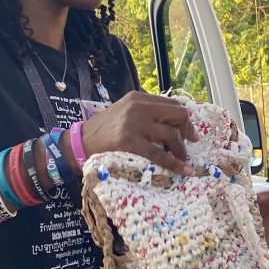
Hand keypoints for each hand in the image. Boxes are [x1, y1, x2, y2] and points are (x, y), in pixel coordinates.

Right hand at [79, 92, 197, 174]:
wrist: (78, 143)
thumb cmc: (104, 131)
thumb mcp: (125, 112)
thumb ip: (146, 113)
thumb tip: (175, 123)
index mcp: (137, 98)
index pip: (172, 104)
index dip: (184, 120)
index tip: (189, 133)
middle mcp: (138, 107)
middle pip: (178, 115)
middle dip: (187, 131)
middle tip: (188, 145)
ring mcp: (134, 124)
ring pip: (172, 135)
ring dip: (181, 150)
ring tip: (181, 160)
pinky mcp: (130, 142)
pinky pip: (161, 154)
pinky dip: (175, 164)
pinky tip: (184, 170)